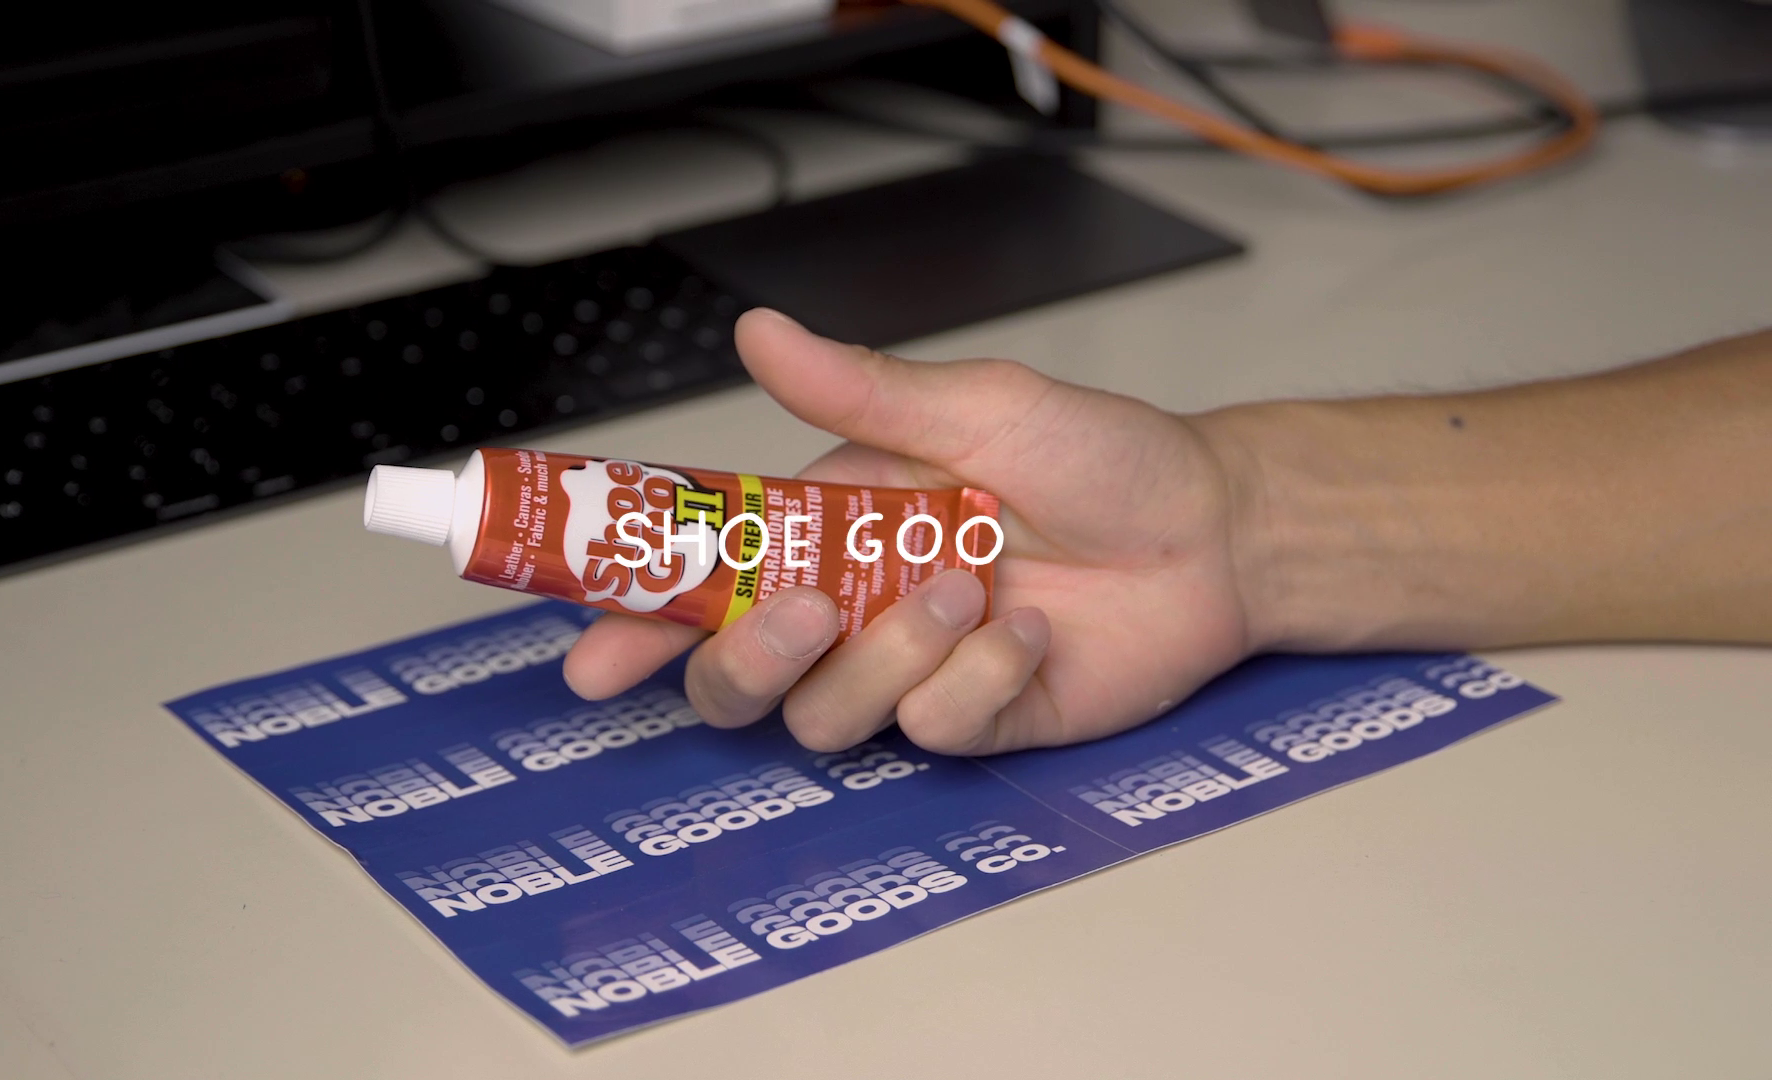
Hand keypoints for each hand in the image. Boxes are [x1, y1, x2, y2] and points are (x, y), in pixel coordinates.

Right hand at [562, 309, 1259, 754]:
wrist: (1213, 532)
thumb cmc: (1101, 457)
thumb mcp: (975, 406)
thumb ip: (859, 390)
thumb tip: (757, 333)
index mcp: (827, 526)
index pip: (702, 577)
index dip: (633, 614)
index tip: (589, 645)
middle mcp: (853, 607)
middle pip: (733, 676)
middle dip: (747, 656)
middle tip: (811, 608)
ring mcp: (908, 673)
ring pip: (823, 717)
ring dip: (890, 653)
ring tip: (975, 585)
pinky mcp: (973, 723)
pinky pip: (928, 734)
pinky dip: (977, 680)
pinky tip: (1029, 629)